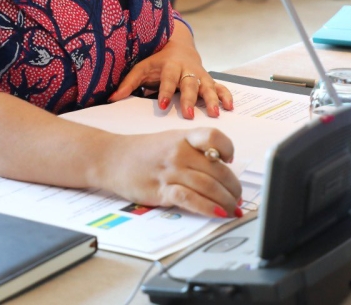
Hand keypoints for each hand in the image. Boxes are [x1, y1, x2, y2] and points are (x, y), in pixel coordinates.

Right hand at [105, 128, 242, 217]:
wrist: (112, 158)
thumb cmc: (143, 151)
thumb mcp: (170, 140)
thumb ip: (193, 150)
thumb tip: (221, 168)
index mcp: (183, 137)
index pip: (214, 136)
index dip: (227, 149)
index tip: (230, 161)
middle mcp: (178, 152)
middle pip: (216, 169)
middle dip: (233, 187)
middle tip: (239, 197)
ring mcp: (170, 171)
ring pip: (208, 186)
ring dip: (226, 201)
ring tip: (233, 209)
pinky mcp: (161, 190)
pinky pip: (190, 199)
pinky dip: (207, 208)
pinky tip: (217, 214)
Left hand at [109, 22, 232, 118]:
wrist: (178, 45)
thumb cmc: (157, 61)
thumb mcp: (142, 68)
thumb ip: (128, 83)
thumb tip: (112, 99)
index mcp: (170, 65)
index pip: (168, 79)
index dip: (166, 91)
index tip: (164, 105)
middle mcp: (187, 69)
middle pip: (189, 84)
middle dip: (189, 100)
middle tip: (188, 115)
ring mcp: (200, 74)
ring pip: (207, 86)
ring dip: (212, 99)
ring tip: (215, 113)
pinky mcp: (209, 79)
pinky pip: (220, 87)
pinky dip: (226, 96)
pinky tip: (229, 107)